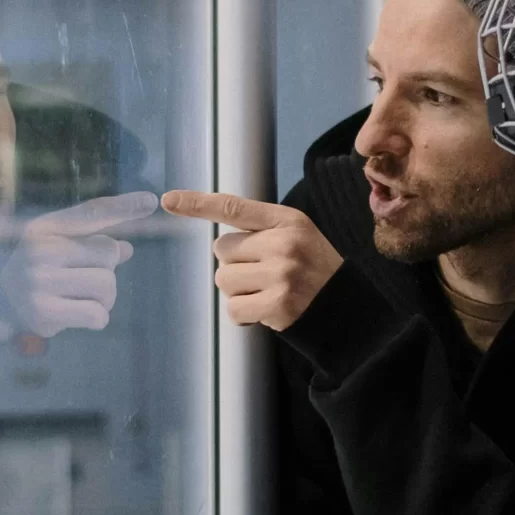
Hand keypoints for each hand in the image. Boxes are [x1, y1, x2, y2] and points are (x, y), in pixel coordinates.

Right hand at [0, 191, 159, 337]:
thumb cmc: (40, 267)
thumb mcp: (62, 243)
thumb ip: (95, 240)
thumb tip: (128, 248)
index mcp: (45, 227)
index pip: (92, 213)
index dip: (124, 206)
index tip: (152, 200)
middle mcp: (38, 251)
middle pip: (109, 255)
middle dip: (106, 271)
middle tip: (79, 280)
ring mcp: (37, 282)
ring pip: (107, 287)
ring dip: (104, 299)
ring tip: (79, 298)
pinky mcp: (42, 313)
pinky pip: (98, 315)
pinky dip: (97, 318)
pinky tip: (75, 314)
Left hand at [162, 190, 342, 331]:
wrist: (346, 308)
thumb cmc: (314, 270)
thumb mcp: (297, 236)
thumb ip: (262, 232)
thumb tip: (218, 246)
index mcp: (287, 220)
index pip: (234, 208)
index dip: (198, 204)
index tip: (168, 200)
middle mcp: (283, 243)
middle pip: (221, 251)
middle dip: (235, 266)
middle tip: (265, 275)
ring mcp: (281, 274)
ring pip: (224, 280)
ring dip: (238, 291)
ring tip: (267, 293)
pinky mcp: (277, 304)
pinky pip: (233, 308)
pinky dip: (243, 314)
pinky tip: (265, 312)